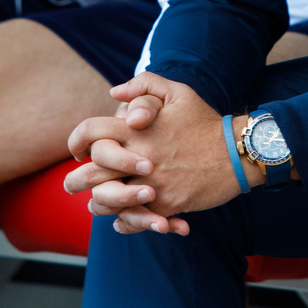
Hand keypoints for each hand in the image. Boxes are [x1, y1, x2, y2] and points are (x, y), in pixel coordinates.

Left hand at [65, 73, 256, 235]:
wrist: (237, 152)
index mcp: (138, 129)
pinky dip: (124, 222)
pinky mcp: (166, 204)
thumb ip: (144, 85)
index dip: (77, 140)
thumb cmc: (205, 121)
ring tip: (94, 204)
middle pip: (92, 172)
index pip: (92, 131)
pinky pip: (135, 218)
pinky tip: (120, 220)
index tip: (76, 150)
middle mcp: (140, 157)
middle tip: (70, 184)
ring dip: (98, 204)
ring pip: (109, 200)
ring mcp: (152, 183)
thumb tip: (114, 93)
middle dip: (76, 180)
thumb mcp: (178, 92)